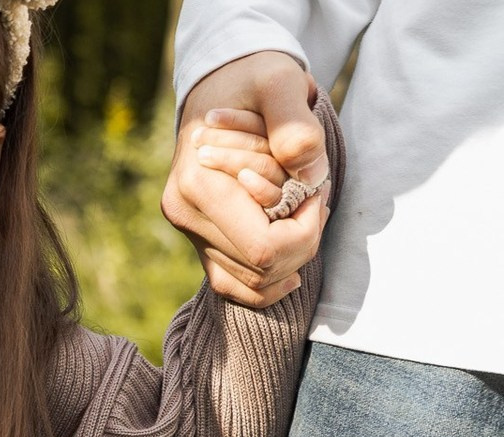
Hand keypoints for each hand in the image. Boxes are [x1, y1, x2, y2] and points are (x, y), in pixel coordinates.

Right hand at [163, 51, 329, 307]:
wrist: (221, 87)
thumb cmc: (252, 81)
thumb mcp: (278, 82)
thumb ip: (294, 122)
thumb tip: (307, 171)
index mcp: (197, 187)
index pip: (262, 247)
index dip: (305, 230)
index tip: (318, 193)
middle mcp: (185, 217)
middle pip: (259, 269)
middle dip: (302, 243)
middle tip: (316, 203)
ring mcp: (190, 234)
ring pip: (250, 283)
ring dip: (291, 261)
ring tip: (305, 220)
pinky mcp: (199, 242)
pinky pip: (233, 287)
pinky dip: (267, 287)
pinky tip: (292, 272)